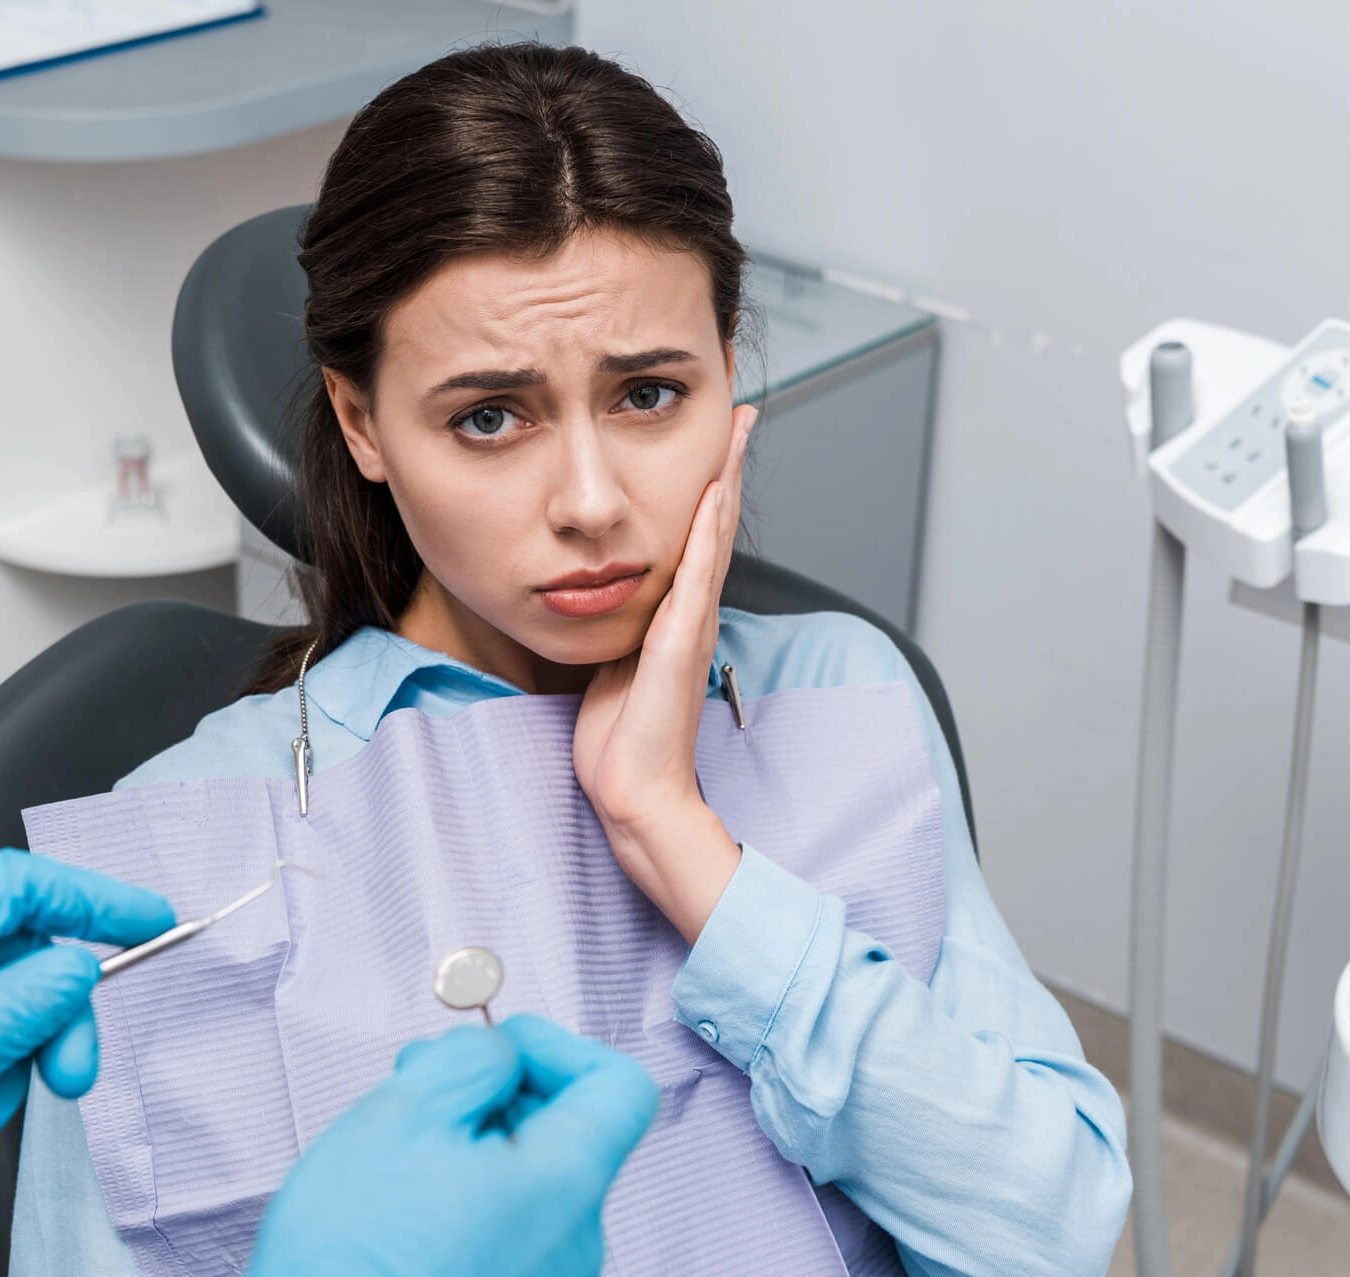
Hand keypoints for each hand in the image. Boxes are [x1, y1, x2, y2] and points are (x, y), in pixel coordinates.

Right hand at [218, 1016, 657, 1276]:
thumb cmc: (355, 1256)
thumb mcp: (408, 1109)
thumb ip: (476, 1058)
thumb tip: (504, 1057)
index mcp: (567, 1186)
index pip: (620, 1087)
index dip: (557, 1046)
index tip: (498, 1045)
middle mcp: (574, 1245)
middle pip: (567, 1134)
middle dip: (498, 1094)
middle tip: (422, 1084)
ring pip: (531, 1185)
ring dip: (475, 1148)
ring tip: (400, 1153)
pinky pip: (508, 1236)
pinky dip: (467, 1204)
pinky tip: (402, 1210)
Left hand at [573, 404, 754, 938]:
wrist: (635, 791)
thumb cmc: (622, 742)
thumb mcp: (616, 671)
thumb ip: (623, 636)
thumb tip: (606, 606)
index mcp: (676, 620)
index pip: (698, 539)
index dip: (710, 487)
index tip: (717, 442)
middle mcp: (692, 615)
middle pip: (717, 524)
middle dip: (730, 465)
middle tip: (743, 412)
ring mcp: (690, 626)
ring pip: (713, 538)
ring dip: (726, 481)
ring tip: (738, 431)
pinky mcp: (678, 643)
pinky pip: (696, 576)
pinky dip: (707, 533)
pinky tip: (713, 494)